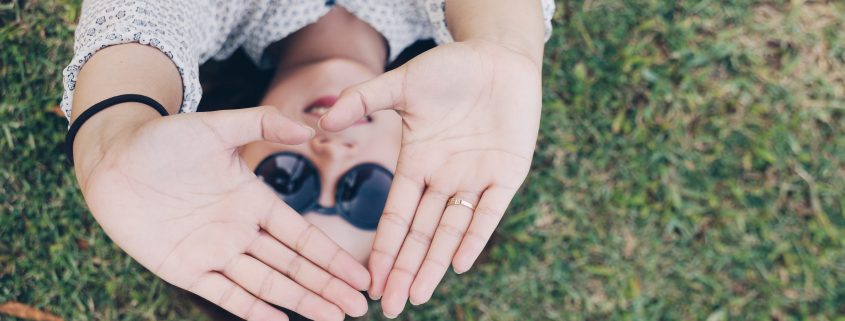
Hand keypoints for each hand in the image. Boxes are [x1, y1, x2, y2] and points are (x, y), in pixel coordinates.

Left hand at [74, 106, 369, 320]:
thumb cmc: (164, 139)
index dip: (332, 257)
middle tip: (359, 308)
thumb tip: (310, 126)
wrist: (112, 158)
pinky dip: (253, 310)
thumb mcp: (217, 126)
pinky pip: (224, 294)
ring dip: (301, 300)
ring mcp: (214, 252)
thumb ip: (263, 122)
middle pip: (293, 266)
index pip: (302, 236)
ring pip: (267, 283)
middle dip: (327, 286)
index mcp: (254, 201)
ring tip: (334, 318)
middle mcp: (240, 231)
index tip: (360, 275)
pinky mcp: (184, 269)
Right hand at [320, 40, 541, 316]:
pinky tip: (458, 263)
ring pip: (451, 230)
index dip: (384, 248)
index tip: (370, 280)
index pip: (396, 216)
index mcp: (417, 163)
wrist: (498, 55)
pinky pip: (490, 211)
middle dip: (405, 270)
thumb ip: (364, 100)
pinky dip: (475, 236)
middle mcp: (443, 178)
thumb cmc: (450, 68)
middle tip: (391, 307)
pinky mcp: (507, 172)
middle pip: (421, 234)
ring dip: (434, 263)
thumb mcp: (402, 83)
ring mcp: (475, 178)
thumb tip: (323, 120)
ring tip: (418, 295)